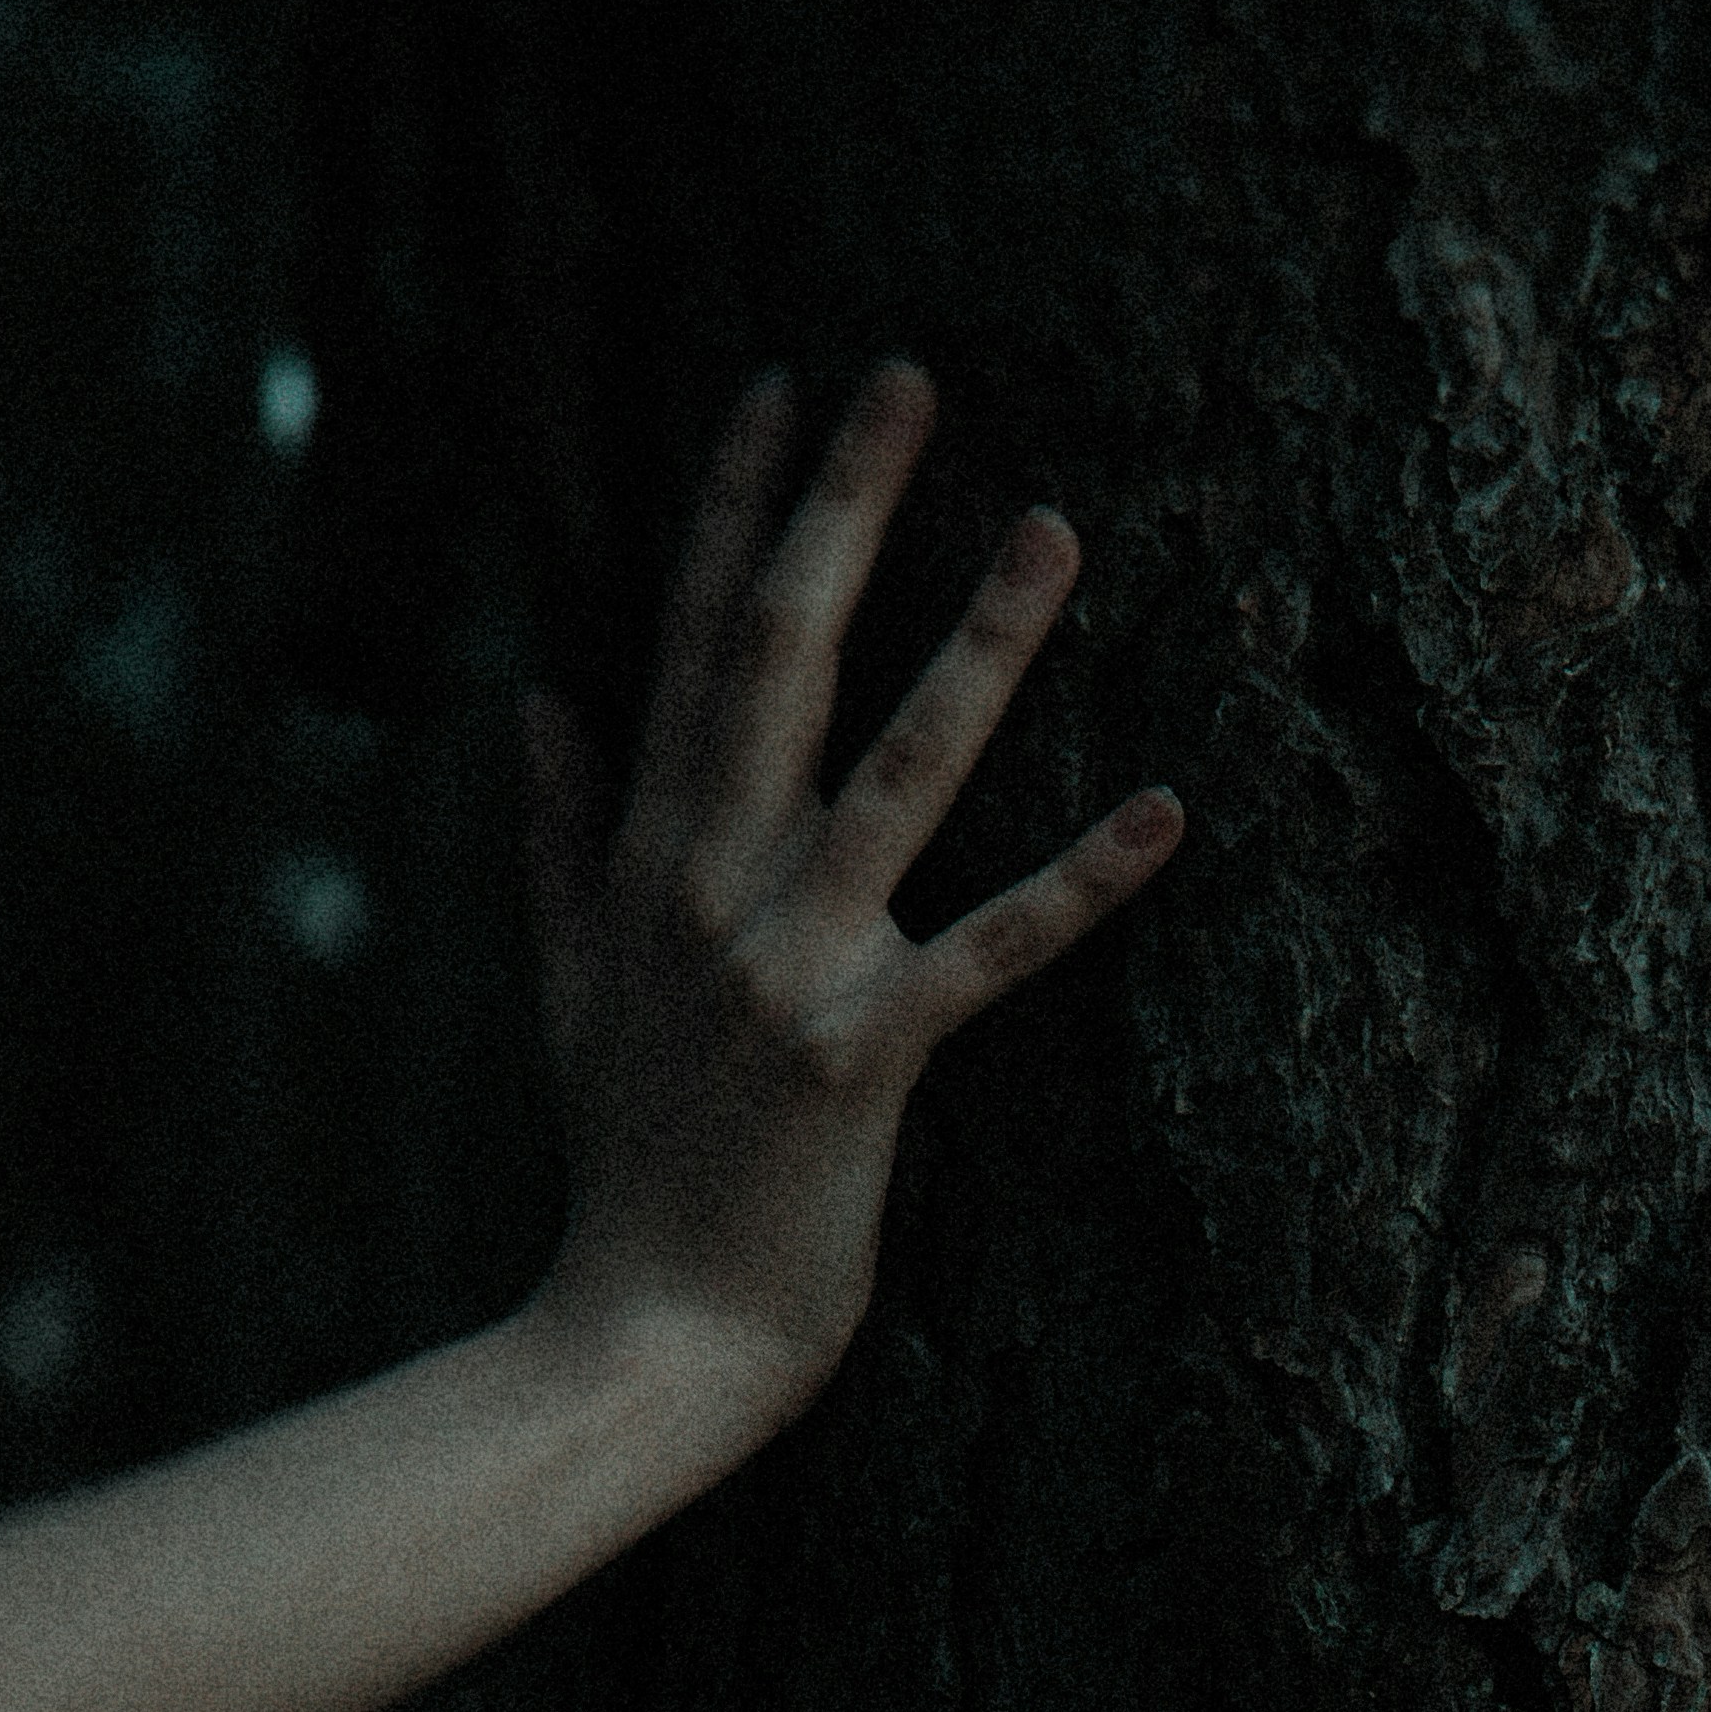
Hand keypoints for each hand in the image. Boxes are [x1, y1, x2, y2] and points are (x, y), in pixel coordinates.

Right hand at [522, 362, 1183, 1414]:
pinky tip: (1168, 810)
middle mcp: (714, 884)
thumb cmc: (624, 1164)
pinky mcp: (869, 1055)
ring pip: (900, 770)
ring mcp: (790, 964)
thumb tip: (542, 697)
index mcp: (650, 854)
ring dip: (982, 647)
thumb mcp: (566, 982)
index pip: (694, 640)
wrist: (641, 1334)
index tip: (779, 387)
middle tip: (904, 376)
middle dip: (842, 509)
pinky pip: (996, 949)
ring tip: (1054, 530)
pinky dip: (1083, 881)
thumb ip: (554, 834)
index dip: (736, 505)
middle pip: (780, 656)